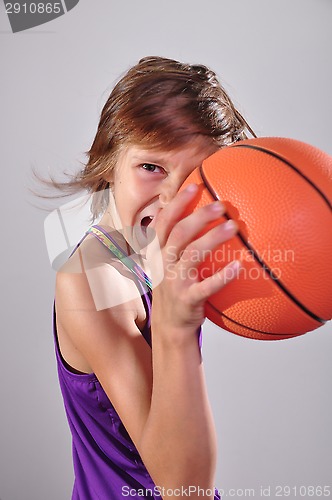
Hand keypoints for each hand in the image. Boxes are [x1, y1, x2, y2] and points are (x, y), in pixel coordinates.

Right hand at [149, 184, 240, 341]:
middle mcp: (165, 265)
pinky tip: (238, 267)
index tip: (193, 186)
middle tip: (219, 205)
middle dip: (197, 217)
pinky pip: (206, 287)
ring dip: (211, 239)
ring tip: (233, 226)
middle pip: (177, 234)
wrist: (169, 326)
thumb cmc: (176, 289)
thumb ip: (180, 244)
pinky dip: (222, 277)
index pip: (164, 223)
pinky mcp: (188, 300)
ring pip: (191, 256)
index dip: (176, 204)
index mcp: (160, 253)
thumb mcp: (170, 265)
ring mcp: (175, 283)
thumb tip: (202, 217)